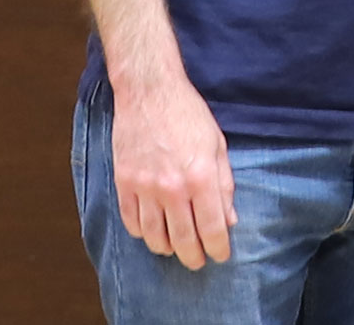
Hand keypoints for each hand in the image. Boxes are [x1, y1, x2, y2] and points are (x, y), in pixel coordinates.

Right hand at [111, 76, 237, 269]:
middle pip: (183, 240)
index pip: (212, 229)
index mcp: (201, 177)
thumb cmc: (187, 115)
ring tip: (176, 248)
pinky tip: (152, 231)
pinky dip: (142, 233)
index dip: (219, 248)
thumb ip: (224, 184)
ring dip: (168, 248)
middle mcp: (172, 187)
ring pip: (154, 237)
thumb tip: (229, 219)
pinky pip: (131, 222)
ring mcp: (144, 187)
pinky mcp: (124, 183)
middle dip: (194, 257)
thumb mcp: (217, 146)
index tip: (221, 255)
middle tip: (199, 261)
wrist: (149, 92)